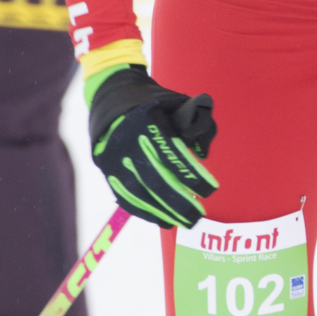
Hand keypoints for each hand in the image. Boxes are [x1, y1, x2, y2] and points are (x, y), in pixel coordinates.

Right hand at [89, 65, 219, 229]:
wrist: (110, 93)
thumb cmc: (152, 100)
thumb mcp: (177, 101)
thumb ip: (197, 122)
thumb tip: (203, 153)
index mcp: (146, 120)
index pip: (171, 153)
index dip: (191, 174)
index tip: (210, 189)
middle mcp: (127, 140)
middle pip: (154, 178)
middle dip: (178, 201)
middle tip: (198, 215)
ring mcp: (114, 157)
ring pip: (138, 191)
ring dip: (162, 211)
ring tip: (183, 222)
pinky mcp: (106, 168)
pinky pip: (124, 195)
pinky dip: (144, 211)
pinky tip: (162, 220)